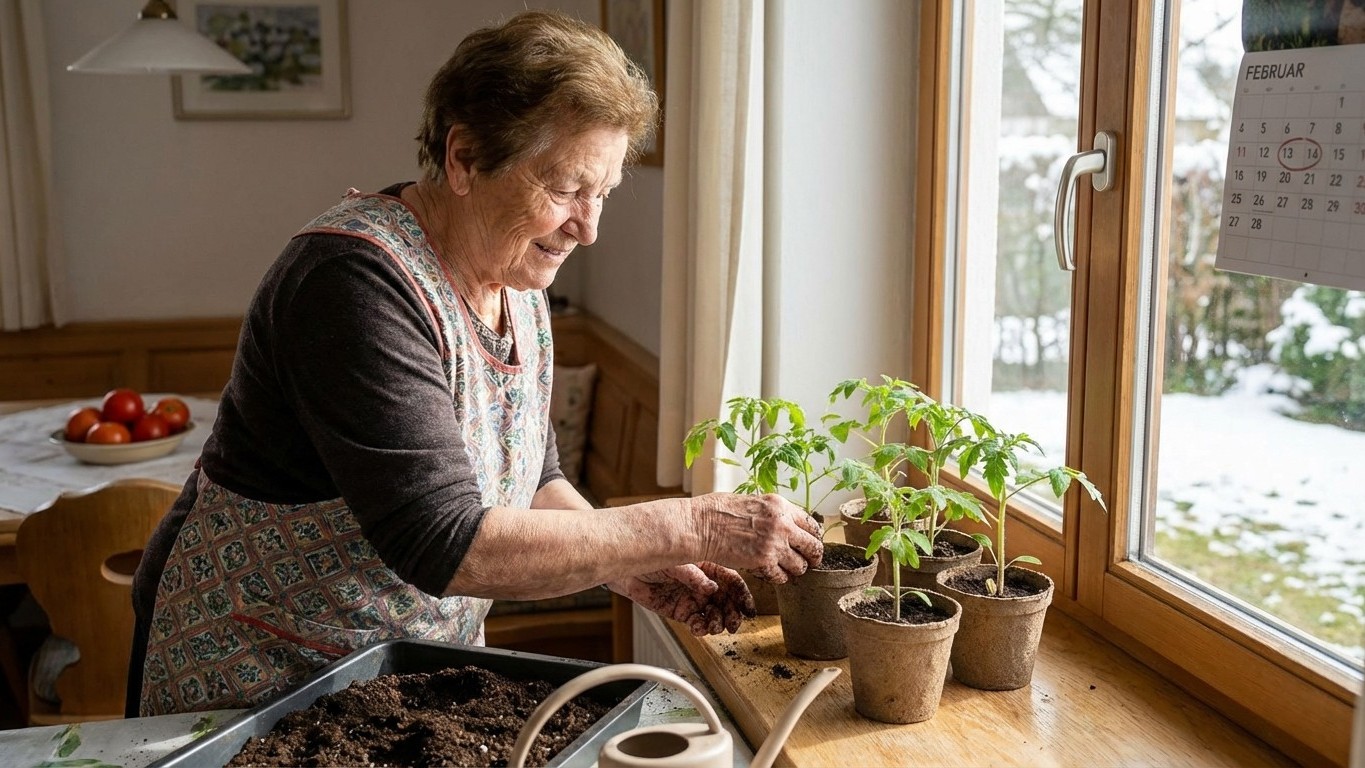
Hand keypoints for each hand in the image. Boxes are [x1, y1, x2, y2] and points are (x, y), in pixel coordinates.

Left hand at [610, 562, 754, 635]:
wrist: (628, 572)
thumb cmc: (652, 559)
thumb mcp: (676, 563)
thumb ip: (694, 576)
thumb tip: (712, 588)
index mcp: (708, 568)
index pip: (732, 581)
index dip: (743, 595)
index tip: (749, 609)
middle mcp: (704, 585)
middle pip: (728, 601)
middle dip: (733, 614)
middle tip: (733, 624)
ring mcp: (694, 599)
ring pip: (715, 615)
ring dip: (718, 623)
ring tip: (713, 626)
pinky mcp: (682, 612)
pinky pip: (698, 623)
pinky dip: (700, 628)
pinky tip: (698, 627)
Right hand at [691, 493, 823, 584]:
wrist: (700, 525)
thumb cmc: (717, 512)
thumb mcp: (752, 502)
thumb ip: (772, 513)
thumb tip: (784, 523)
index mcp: (780, 505)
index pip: (811, 524)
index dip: (813, 537)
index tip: (810, 544)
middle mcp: (782, 523)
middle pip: (814, 547)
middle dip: (812, 557)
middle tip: (808, 562)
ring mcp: (775, 543)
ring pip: (801, 565)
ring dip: (794, 569)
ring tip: (785, 569)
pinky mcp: (764, 561)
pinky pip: (782, 576)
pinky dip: (778, 578)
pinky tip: (769, 573)